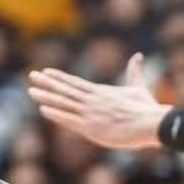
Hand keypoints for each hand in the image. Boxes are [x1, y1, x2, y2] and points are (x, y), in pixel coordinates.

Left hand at [27, 53, 171, 149]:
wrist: (152, 123)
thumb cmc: (147, 108)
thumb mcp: (138, 87)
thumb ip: (134, 72)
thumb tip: (139, 55)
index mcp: (101, 92)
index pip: (75, 83)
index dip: (59, 77)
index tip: (45, 72)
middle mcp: (92, 100)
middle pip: (65, 90)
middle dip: (47, 84)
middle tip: (31, 76)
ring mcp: (90, 113)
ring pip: (64, 103)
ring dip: (46, 97)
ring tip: (31, 91)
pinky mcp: (92, 127)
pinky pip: (69, 120)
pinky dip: (56, 114)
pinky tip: (42, 110)